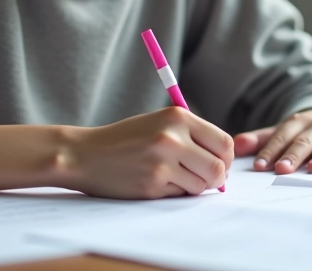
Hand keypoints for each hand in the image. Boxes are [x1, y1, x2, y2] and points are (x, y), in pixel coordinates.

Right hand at [62, 107, 232, 198]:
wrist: (85, 154)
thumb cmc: (125, 139)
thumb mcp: (160, 123)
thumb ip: (191, 136)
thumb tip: (225, 162)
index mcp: (178, 117)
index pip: (224, 142)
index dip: (226, 158)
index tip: (219, 163)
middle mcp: (173, 137)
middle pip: (219, 167)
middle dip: (217, 178)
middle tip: (205, 178)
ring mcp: (163, 162)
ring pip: (202, 185)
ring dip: (194, 186)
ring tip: (174, 177)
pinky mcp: (153, 184)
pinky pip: (180, 194)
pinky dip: (175, 192)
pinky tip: (156, 181)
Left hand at [233, 109, 311, 174]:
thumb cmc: (303, 132)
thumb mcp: (283, 132)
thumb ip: (261, 139)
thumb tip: (238, 144)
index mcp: (296, 123)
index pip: (281, 138)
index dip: (270, 151)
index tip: (259, 166)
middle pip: (303, 141)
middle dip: (293, 155)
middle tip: (282, 169)